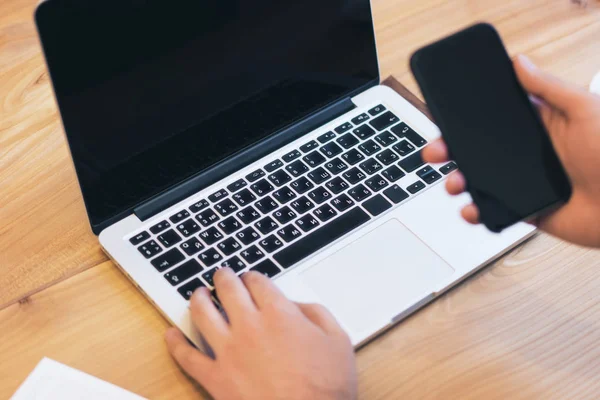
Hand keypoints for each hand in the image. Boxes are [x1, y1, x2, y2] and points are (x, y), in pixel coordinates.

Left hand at [165, 268, 356, 399]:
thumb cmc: (326, 388)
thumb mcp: (338, 340)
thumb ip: (317, 313)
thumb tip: (297, 304)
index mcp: (279, 314)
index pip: (258, 282)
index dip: (253, 276)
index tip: (251, 278)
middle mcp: (250, 327)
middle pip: (228, 290)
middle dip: (224, 278)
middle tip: (221, 275)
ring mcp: (228, 352)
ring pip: (203, 314)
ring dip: (198, 299)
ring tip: (198, 294)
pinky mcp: (215, 378)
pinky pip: (187, 357)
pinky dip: (175, 343)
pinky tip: (170, 334)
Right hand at [423, 55, 599, 247]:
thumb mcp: (584, 109)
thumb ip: (548, 88)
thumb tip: (519, 61)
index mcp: (537, 125)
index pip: (492, 117)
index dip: (465, 117)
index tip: (443, 116)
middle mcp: (526, 152)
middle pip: (476, 149)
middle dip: (450, 149)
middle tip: (436, 151)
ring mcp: (522, 181)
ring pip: (478, 179)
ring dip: (458, 181)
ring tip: (455, 183)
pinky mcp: (525, 208)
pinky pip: (493, 209)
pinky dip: (477, 211)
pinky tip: (472, 208)